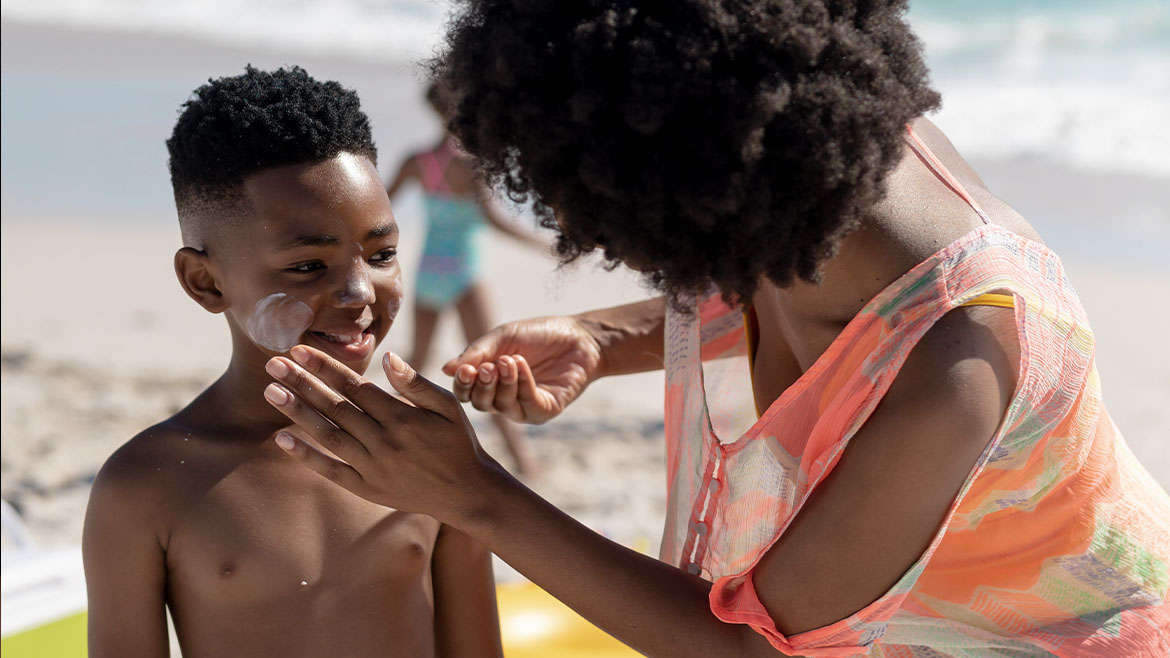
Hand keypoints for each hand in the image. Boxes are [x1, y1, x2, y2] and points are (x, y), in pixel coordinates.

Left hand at [263, 345, 496, 520]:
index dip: (326, 367)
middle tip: (273, 362)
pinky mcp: (367, 489)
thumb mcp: (448, 407)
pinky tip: (282, 439)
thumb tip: (387, 357)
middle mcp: (384, 441)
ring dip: (297, 412)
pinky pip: (331, 470)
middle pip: (335, 406)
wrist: (467, 492)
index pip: (355, 386)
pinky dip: (306, 456)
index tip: (300, 350)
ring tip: (271, 391)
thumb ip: (416, 383)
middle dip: (302, 382)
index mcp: (402, 416)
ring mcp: (373, 467)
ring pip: (328, 435)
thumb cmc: (458, 443)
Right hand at [441, 316, 602, 423]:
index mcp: (489, 381)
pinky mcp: (544, 410)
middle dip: (481, 386)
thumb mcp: (502, 337)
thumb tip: (444, 370)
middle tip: (487, 367)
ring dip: (503, 383)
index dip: (462, 384)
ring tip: (509, 360)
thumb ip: (476, 353)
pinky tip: (522, 364)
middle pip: (479, 404)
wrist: (579, 337)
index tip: (466, 369)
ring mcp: (523, 407)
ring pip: (501, 406)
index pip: (465, 392)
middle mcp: (503, 398)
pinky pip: (527, 404)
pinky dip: (522, 384)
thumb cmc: (538, 335)